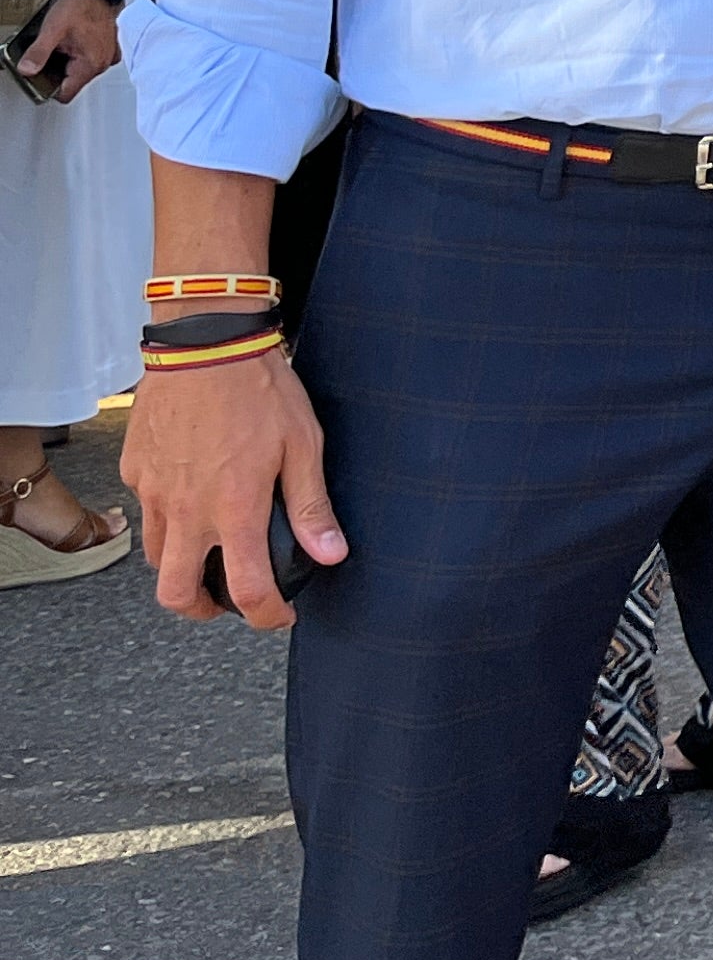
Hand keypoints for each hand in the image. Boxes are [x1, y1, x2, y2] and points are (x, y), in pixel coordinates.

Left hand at [12, 0, 117, 102]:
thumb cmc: (78, 6)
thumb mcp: (51, 31)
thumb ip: (38, 53)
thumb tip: (27, 70)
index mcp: (91, 64)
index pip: (66, 94)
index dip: (49, 88)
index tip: (41, 77)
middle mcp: (103, 63)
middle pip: (74, 82)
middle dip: (59, 71)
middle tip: (52, 52)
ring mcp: (108, 55)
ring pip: (82, 71)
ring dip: (70, 62)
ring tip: (64, 44)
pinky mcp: (109, 47)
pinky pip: (92, 60)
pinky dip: (81, 54)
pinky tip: (75, 41)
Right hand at [127, 352, 344, 628]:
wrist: (205, 343)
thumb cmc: (260, 389)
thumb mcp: (303, 444)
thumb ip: (310, 506)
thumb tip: (331, 553)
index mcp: (234, 509)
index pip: (247, 589)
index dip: (266, 616)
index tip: (279, 616)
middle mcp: (187, 511)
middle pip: (176, 595)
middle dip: (203, 610)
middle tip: (228, 602)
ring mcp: (154, 492)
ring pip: (156, 557)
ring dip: (181, 569)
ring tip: (211, 554)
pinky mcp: (135, 470)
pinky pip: (147, 513)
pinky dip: (167, 521)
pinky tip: (191, 501)